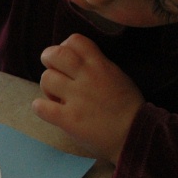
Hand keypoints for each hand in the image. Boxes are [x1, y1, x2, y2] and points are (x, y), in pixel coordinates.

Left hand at [32, 34, 143, 163]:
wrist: (136, 136)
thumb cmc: (129, 109)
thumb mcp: (117, 77)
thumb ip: (97, 67)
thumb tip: (76, 62)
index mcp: (100, 65)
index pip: (75, 40)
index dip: (65, 47)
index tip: (66, 60)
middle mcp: (87, 77)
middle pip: (55, 54)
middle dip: (48, 60)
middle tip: (53, 72)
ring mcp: (77, 98)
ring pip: (46, 79)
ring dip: (47, 88)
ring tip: (56, 97)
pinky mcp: (69, 119)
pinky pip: (41, 107)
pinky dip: (40, 107)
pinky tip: (50, 111)